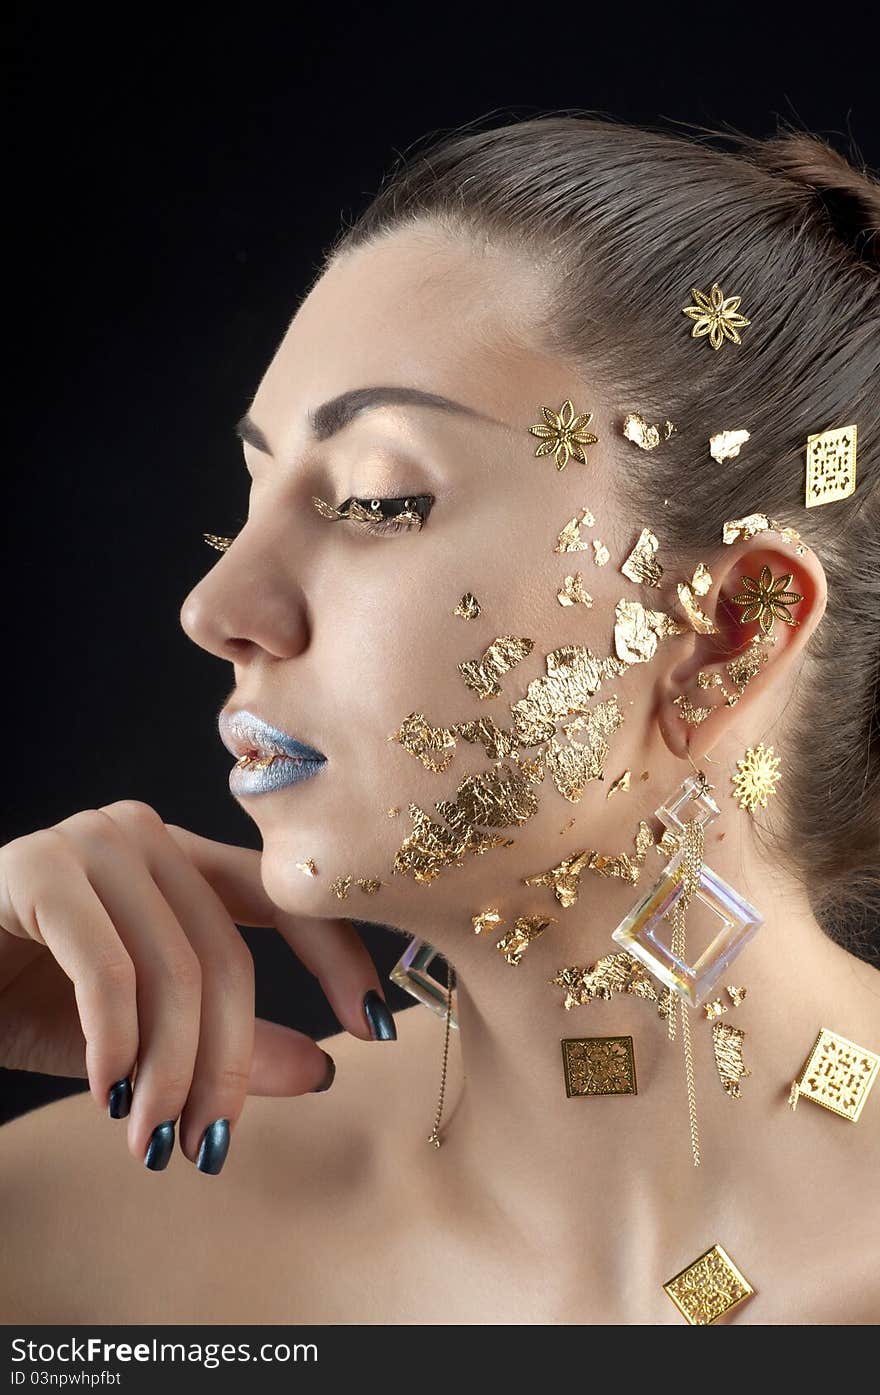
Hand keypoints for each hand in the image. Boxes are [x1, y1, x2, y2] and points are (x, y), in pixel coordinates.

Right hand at [0, 800, 394, 1169]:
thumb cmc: (22, 995)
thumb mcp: (138, 1037)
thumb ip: (230, 1046)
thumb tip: (327, 1069)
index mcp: (183, 860)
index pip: (289, 899)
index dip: (341, 960)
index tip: (379, 1027)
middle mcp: (147, 835)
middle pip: (228, 954)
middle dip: (229, 1063)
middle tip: (210, 1144)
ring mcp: (93, 841)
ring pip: (173, 967)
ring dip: (169, 1070)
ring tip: (155, 1140)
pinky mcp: (38, 869)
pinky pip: (107, 970)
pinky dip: (116, 1044)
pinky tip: (109, 1094)